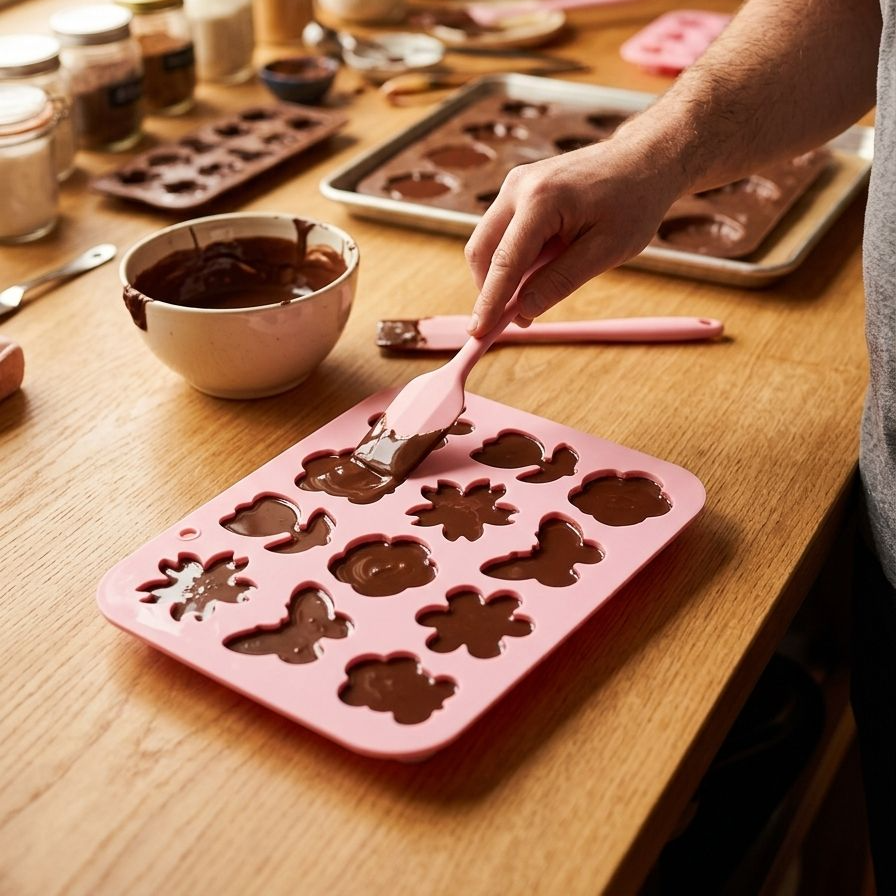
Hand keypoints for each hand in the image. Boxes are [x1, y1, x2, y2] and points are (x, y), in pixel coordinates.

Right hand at [465, 134, 686, 334]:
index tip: (478, 333)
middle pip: (482, 250)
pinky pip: (502, 231)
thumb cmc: (633, 203)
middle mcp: (519, 187)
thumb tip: (524, 311)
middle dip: (490, 289)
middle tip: (510, 321)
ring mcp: (516, 185)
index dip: (490, 302)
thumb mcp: (606, 251)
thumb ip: (561, 281)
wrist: (644, 160)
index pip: (505, 262)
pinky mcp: (519, 189)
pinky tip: (541, 269)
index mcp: (541, 200)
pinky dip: (512, 258)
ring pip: (488, 242)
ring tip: (535, 293)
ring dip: (502, 274)